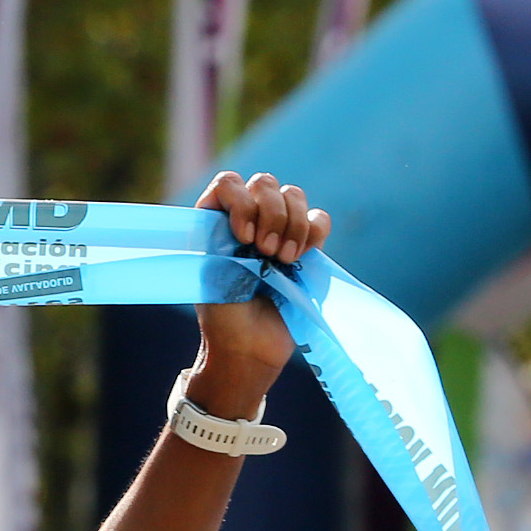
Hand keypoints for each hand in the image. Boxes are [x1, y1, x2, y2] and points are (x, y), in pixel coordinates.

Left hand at [189, 170, 330, 414]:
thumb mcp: (211, 272)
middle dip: (269, 214)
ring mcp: (278, 231)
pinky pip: (319, 219)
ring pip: (294, 195)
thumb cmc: (223, 315)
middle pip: (265, 184)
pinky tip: (300, 259)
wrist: (249, 348)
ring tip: (283, 261)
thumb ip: (223, 235)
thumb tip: (245, 209)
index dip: (239, 201)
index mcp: (216, 222)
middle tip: (264, 253)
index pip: (228, 183)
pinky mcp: (305, 247)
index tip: (242, 237)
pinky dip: (313, 232)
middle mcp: (247, 219)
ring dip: (291, 224)